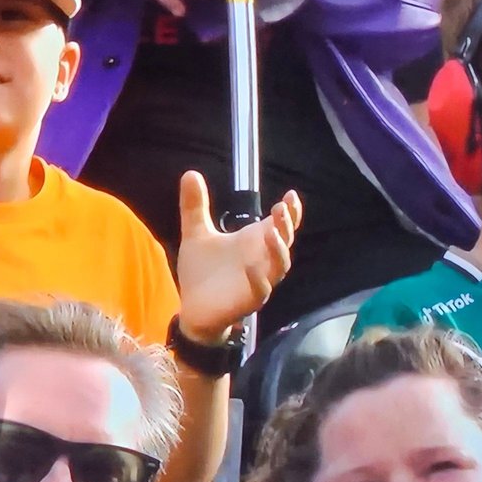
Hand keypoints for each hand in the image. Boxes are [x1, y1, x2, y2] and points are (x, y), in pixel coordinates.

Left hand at [174, 171, 301, 342]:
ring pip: (279, 266)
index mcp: (254, 242)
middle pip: (284, 241)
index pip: (280, 225)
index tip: (290, 195)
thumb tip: (190, 172)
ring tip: (271, 232)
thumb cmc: (202, 272)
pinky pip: (261, 291)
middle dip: (286, 225)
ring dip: (278, 249)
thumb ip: (195, 206)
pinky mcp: (249, 300)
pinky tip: (251, 266)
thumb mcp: (196, 234)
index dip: (291, 212)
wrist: (193, 308)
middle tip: (280, 208)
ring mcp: (259, 280)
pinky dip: (259, 279)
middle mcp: (261, 260)